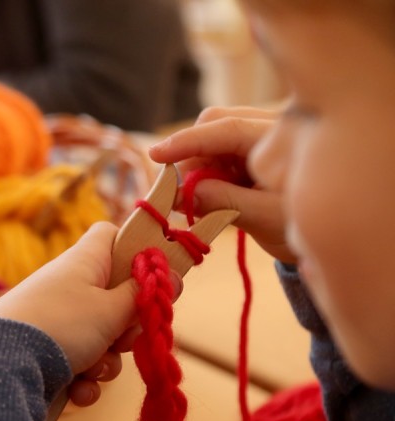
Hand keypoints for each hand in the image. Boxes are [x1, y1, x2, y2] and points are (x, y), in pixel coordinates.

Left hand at [0, 222, 181, 407]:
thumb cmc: (60, 326)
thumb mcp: (111, 310)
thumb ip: (144, 294)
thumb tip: (172, 274)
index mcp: (83, 263)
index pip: (111, 236)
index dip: (135, 250)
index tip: (152, 275)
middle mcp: (67, 287)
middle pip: (114, 297)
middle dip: (126, 327)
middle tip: (124, 337)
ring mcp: (54, 321)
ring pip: (100, 338)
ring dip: (106, 361)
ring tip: (92, 368)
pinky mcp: (43, 354)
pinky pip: (79, 364)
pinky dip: (82, 380)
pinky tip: (76, 389)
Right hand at [149, 105, 296, 263]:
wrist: (325, 235)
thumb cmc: (303, 226)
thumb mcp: (266, 219)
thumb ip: (225, 202)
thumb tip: (183, 192)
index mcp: (282, 137)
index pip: (227, 128)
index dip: (188, 141)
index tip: (157, 155)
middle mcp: (272, 127)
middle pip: (217, 124)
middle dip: (191, 155)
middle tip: (179, 192)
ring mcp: (262, 136)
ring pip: (214, 139)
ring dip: (197, 168)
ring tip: (196, 202)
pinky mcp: (253, 150)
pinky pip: (220, 153)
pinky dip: (207, 173)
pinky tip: (208, 196)